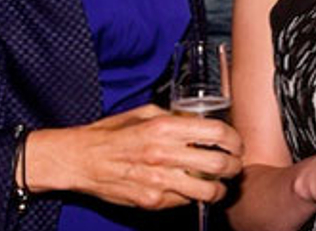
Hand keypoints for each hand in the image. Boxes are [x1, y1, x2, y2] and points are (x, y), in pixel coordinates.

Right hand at [26, 104, 243, 208]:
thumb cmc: (109, 134)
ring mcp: (158, 181)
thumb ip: (173, 117)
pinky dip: (193, 197)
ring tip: (220, 184)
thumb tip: (197, 122)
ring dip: (220, 189)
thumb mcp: (143, 113)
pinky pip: (185, 202)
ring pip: (208, 191)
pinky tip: (191, 190)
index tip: (236, 143)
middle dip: (234, 166)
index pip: (217, 133)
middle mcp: (164, 154)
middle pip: (219, 164)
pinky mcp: (152, 201)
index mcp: (164, 127)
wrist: (80, 160)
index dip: (235, 140)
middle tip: (235, 165)